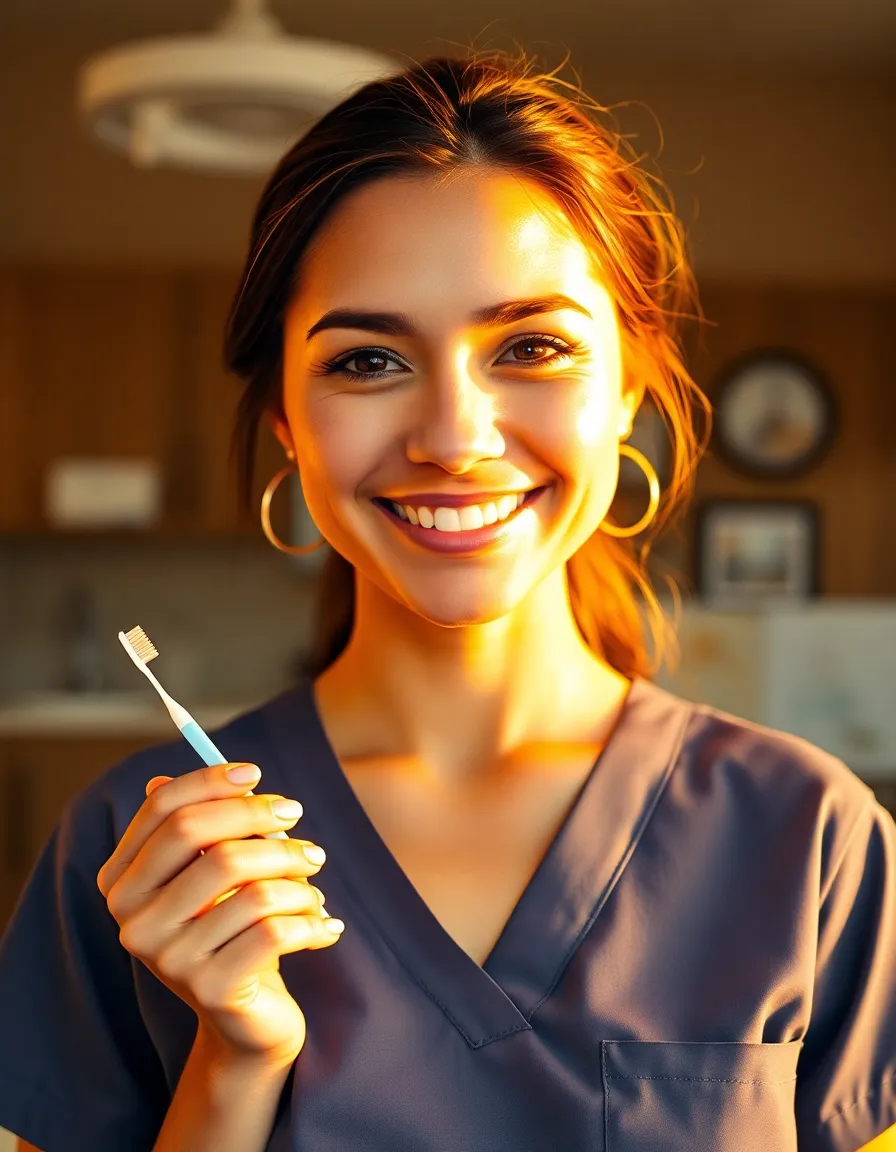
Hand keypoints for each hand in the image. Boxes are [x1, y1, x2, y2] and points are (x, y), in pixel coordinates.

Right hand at [96, 762, 343, 1067]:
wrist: (246, 1023)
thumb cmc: (233, 932)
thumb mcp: (216, 877)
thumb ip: (208, 829)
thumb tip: (212, 776)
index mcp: (122, 882)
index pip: (160, 809)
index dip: (210, 781)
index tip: (256, 774)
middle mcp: (132, 921)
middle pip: (199, 836)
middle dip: (259, 820)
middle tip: (299, 826)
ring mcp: (168, 959)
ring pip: (250, 886)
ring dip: (298, 879)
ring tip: (316, 887)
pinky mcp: (210, 990)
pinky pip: (275, 931)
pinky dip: (312, 920)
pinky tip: (327, 924)